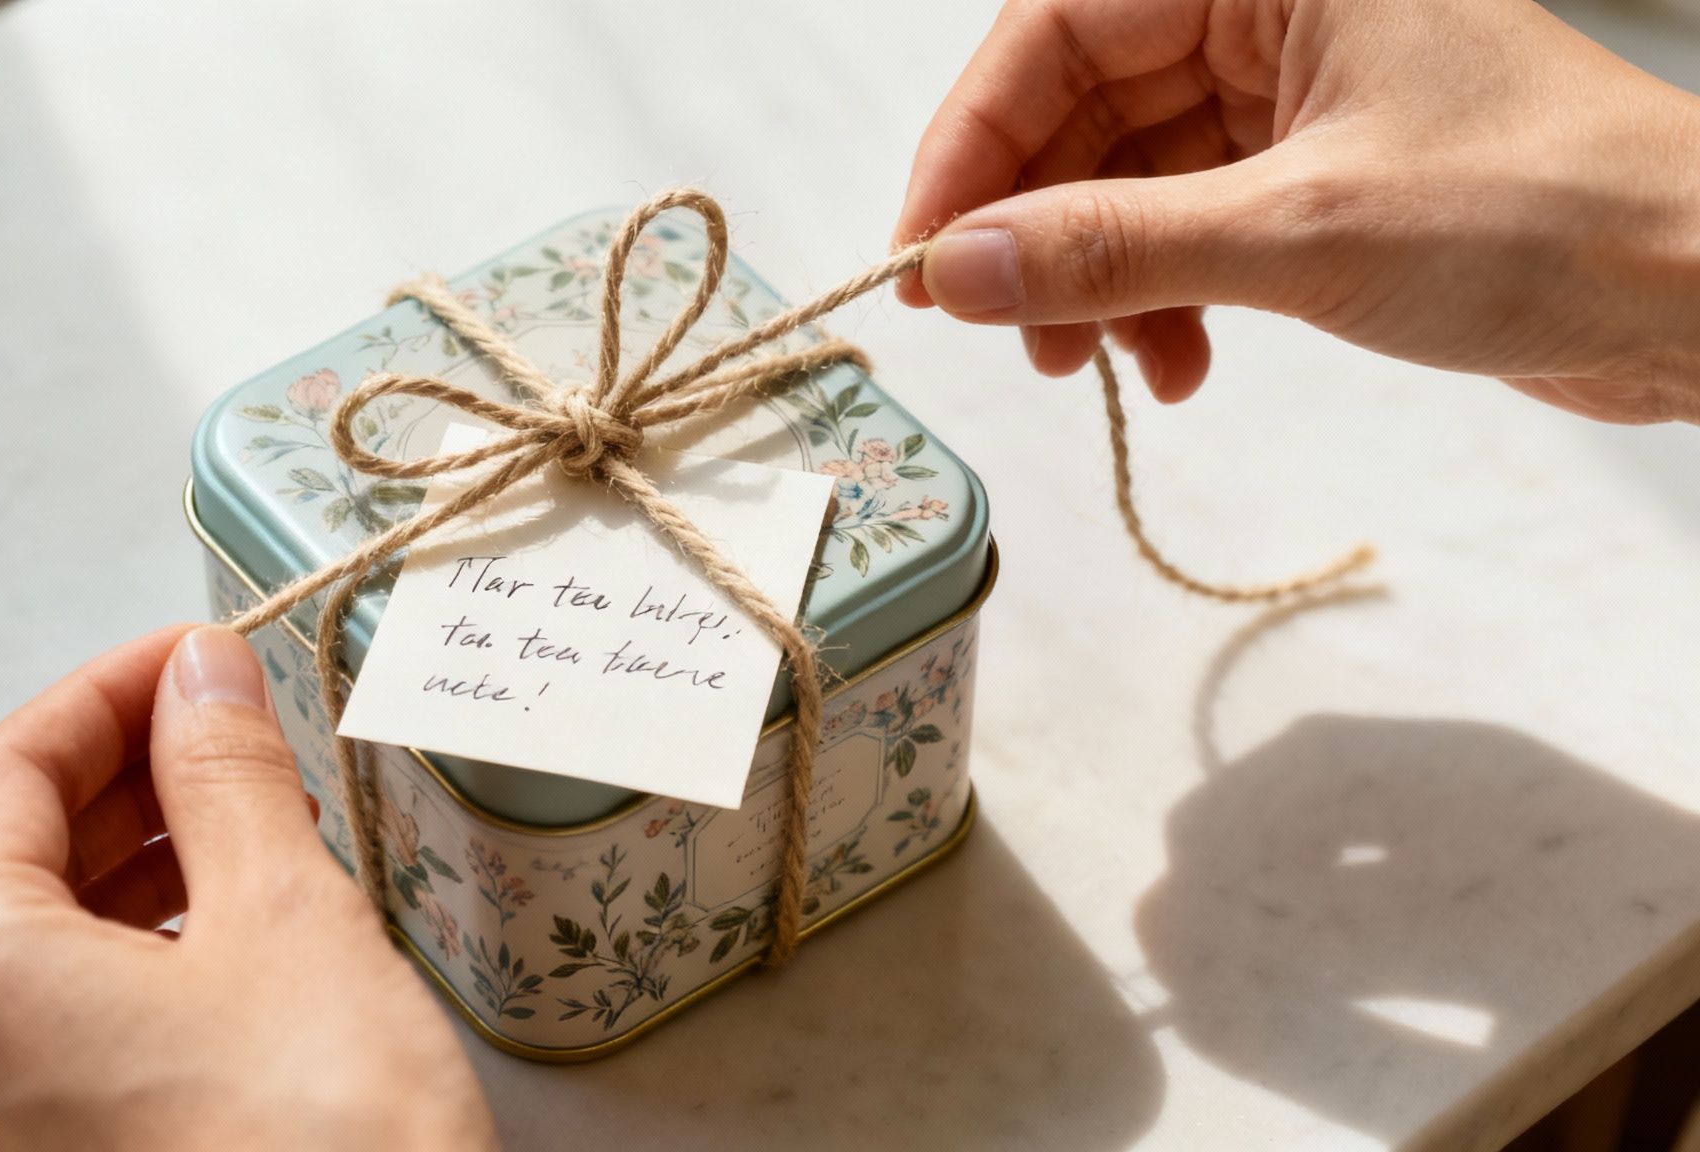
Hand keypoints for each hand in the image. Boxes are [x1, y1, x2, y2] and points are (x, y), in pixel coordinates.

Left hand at [0, 625, 496, 1150]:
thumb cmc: (325, 1142)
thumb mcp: (286, 917)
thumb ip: (226, 776)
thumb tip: (198, 676)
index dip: (102, 692)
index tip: (193, 658)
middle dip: (113, 775)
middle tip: (224, 728)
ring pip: (29, 950)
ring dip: (127, 863)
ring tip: (248, 823)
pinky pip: (61, 1031)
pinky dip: (134, 956)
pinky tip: (230, 939)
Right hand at [894, 0, 1699, 423]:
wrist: (1696, 294)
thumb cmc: (1549, 213)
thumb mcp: (1300, 232)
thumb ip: (1111, 249)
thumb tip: (955, 269)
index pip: (1059, 25)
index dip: (973, 140)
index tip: (925, 251)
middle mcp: (1269, 10)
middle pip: (1079, 104)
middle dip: (1035, 227)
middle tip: (1006, 331)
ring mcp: (1289, 92)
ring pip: (1123, 174)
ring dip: (1096, 280)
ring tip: (1101, 368)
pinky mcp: (1308, 171)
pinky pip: (1181, 223)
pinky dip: (1159, 298)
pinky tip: (1179, 367)